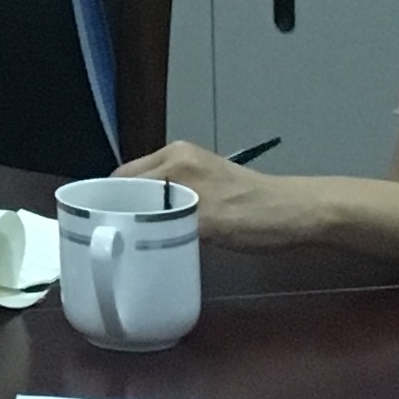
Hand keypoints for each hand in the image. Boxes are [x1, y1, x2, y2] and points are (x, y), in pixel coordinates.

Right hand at [117, 141, 322, 249]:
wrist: (301, 214)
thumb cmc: (254, 216)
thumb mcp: (206, 224)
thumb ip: (165, 223)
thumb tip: (129, 235)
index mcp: (173, 159)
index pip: (121, 179)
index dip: (106, 205)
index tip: (96, 234)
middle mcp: (177, 156)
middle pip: (132, 182)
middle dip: (121, 208)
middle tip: (111, 242)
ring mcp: (192, 167)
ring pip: (149, 190)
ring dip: (141, 212)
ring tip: (131, 241)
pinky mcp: (204, 181)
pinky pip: (167, 195)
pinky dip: (158, 212)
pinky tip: (159, 234)